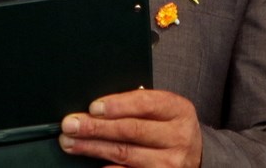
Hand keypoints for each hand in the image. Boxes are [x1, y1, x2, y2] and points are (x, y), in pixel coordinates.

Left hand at [59, 89, 201, 167]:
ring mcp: (171, 163)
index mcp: (178, 110)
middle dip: (95, 127)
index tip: (92, 107)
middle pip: (130, 130)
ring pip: (124, 154)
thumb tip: (97, 107)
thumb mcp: (164, 109)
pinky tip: (93, 165)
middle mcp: (178, 137)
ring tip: (70, 142)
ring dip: (92, 148)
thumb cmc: (169, 126)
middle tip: (70, 125)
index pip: (145, 103)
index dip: (117, 105)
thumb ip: (138, 104)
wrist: (195, 155)